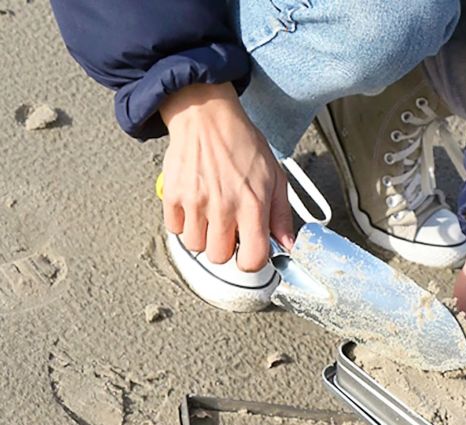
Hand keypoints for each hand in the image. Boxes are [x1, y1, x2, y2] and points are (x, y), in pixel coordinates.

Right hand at [159, 83, 293, 271]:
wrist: (208, 117)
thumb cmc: (242, 143)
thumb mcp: (275, 176)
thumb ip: (281, 215)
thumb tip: (287, 243)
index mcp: (252, 204)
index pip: (252, 258)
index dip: (253, 261)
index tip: (251, 252)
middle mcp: (223, 206)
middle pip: (220, 257)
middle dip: (226, 248)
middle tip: (230, 230)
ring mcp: (196, 203)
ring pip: (196, 246)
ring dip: (204, 237)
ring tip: (212, 216)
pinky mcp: (173, 196)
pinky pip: (175, 230)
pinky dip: (185, 224)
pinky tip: (196, 207)